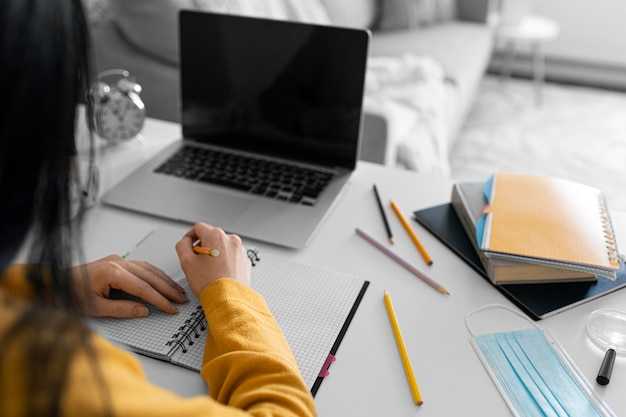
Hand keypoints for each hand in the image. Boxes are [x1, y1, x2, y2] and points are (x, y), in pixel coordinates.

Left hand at [71, 255, 186, 317]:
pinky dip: (154, 274)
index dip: (161, 299)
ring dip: (164, 280)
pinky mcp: (117, 261)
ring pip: (148, 269)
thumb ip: (122, 309)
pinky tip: (162, 280)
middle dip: (168, 289)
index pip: (144, 288)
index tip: (172, 307)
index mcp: (113, 272)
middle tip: (181, 299)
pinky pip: (141, 266)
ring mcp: (118, 260)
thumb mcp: (96, 308)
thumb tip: (143, 310)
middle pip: (150, 276)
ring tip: (177, 291)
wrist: (55, 284)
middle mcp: (118, 263)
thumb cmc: (70, 295)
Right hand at [176, 223, 251, 297]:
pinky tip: (219, 274)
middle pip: (211, 237)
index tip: (188, 245)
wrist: (228, 300)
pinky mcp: (245, 261)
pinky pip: (231, 257)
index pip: (199, 228)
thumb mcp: (186, 262)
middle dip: (203, 247)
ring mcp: (240, 250)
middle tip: (197, 262)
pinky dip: (224, 262)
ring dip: (214, 255)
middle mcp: (231, 240)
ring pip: (222, 247)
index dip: (189, 236)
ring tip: (209, 271)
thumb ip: (182, 246)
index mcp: (217, 236)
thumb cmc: (210, 283)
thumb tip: (185, 242)